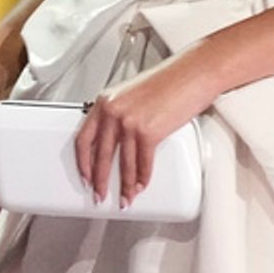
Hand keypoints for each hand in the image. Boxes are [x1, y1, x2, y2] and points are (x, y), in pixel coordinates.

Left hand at [75, 52, 216, 206]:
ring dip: (124, 186)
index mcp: (105, 102)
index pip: (83, 138)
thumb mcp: (130, 94)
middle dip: (99, 181)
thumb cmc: (167, 81)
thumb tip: (112, 140)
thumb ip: (117, 114)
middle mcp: (113, 112)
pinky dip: (142, 179)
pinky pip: (143, 163)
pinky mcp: (149, 132)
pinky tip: (141, 186)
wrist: (191, 74)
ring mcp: (129, 122)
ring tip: (124, 198)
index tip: (85, 175)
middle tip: (99, 195)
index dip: (83, 162)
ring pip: (123, 164)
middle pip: (100, 156)